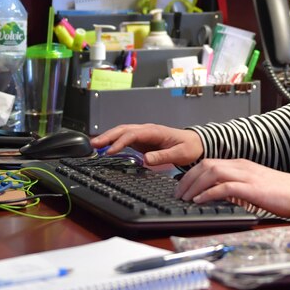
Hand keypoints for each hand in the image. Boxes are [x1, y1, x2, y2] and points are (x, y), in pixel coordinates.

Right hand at [89, 123, 203, 166]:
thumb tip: (145, 160)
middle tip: (94, 144)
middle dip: (108, 136)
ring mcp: (143, 135)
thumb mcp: (180, 153)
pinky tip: (106, 148)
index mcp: (155, 131)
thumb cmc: (189, 146)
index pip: (133, 133)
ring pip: (122, 132)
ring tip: (94, 145)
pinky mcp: (142, 141)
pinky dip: (114, 142)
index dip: (120, 142)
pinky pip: (125, 139)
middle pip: (123, 129)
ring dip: (108, 137)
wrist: (195, 143)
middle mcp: (147, 130)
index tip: (110, 151)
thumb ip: (163, 156)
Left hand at [176, 158, 289, 218]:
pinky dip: (209, 193)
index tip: (182, 187)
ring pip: (212, 172)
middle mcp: (241, 166)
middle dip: (187, 179)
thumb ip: (236, 188)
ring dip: (195, 185)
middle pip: (206, 165)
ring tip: (186, 198)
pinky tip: (201, 201)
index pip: (209, 163)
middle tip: (178, 194)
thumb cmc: (281, 193)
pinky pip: (225, 186)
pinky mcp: (253, 188)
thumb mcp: (253, 188)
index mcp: (241, 165)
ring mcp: (247, 175)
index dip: (191, 174)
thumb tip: (217, 197)